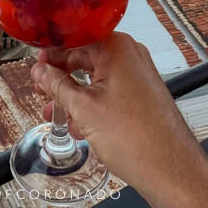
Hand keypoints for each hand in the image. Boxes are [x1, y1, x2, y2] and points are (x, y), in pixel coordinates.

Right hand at [32, 33, 207, 207]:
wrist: (169, 169)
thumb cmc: (138, 138)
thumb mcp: (83, 108)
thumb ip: (57, 85)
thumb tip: (41, 72)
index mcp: (117, 48)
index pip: (76, 39)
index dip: (53, 53)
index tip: (38, 64)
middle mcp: (130, 55)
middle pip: (84, 57)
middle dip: (60, 76)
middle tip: (42, 88)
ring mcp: (137, 74)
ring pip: (95, 76)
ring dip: (73, 94)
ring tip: (56, 112)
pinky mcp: (140, 93)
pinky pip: (108, 89)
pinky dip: (91, 103)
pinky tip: (79, 123)